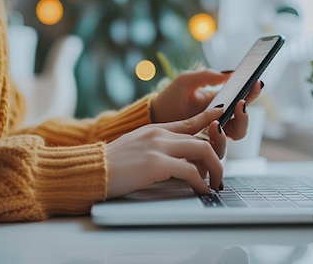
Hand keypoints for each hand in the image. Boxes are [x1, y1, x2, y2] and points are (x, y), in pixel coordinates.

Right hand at [105, 106, 226, 198]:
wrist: (89, 170)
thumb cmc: (109, 165)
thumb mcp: (135, 147)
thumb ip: (156, 147)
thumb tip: (174, 160)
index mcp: (155, 129)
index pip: (190, 122)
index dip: (210, 122)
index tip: (222, 123)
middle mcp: (159, 134)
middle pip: (203, 138)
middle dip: (217, 156)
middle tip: (219, 173)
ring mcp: (158, 146)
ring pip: (203, 150)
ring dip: (215, 169)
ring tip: (214, 183)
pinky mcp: (156, 163)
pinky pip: (191, 171)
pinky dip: (201, 182)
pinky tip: (201, 190)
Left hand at [151, 69, 262, 150]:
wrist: (152, 118)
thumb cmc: (170, 98)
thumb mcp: (187, 81)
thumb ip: (207, 75)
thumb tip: (229, 74)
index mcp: (221, 102)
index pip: (244, 98)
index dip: (253, 92)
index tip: (256, 82)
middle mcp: (221, 120)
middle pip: (243, 120)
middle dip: (246, 113)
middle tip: (240, 103)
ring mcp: (214, 134)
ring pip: (236, 135)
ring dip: (235, 125)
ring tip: (222, 117)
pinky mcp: (205, 147)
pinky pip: (219, 147)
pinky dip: (220, 139)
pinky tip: (214, 128)